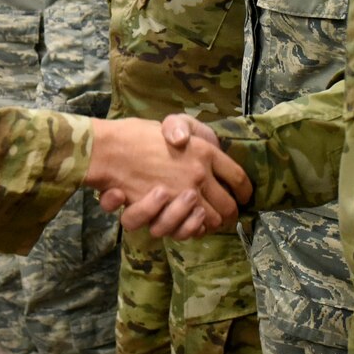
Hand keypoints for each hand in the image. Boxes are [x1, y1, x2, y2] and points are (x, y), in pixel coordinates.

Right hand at [86, 117, 251, 237]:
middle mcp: (197, 174)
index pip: (238, 177)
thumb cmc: (137, 134)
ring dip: (208, 223)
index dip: (245, 191)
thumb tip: (184, 141)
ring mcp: (180, 194)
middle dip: (230, 214)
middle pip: (228, 206)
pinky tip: (188, 222)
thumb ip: (184, 128)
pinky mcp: (163, 211)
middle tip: (227, 215)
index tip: (245, 197)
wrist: (107, 150)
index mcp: (204, 151)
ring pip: (208, 221)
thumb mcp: (170, 123)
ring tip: (203, 217)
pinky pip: (184, 229)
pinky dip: (189, 229)